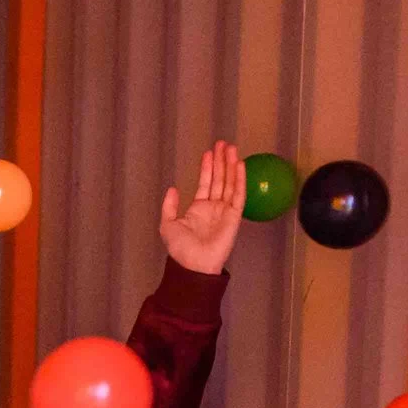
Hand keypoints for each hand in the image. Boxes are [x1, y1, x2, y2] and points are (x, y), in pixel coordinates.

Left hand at [159, 141, 245, 274]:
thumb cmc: (180, 248)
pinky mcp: (234, 215)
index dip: (208, 167)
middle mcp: (213, 207)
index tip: (209, 152)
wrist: (193, 264)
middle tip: (223, 143)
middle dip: (221, 161)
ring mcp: (225, 210)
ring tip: (231, 148)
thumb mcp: (168, 225)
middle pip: (220, 179)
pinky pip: (238, 194)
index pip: (206, 183)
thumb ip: (169, 206)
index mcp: (198, 208)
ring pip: (229, 182)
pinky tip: (240, 165)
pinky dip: (240, 179)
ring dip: (231, 165)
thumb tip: (172, 189)